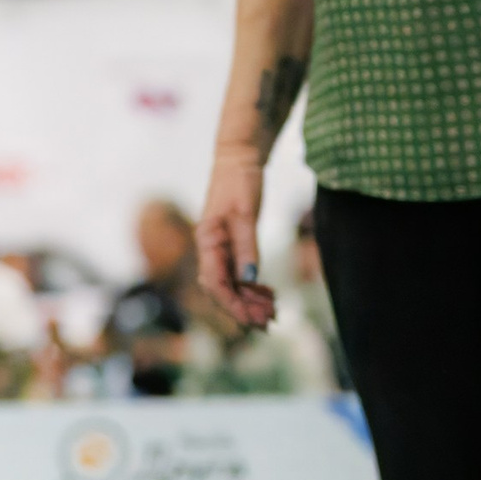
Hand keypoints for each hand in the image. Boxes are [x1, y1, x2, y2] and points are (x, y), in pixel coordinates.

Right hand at [196, 146, 276, 329]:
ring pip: (231, 282)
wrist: (239, 156)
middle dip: (243, 308)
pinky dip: (252, 285)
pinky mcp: (233, 242)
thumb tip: (249, 278)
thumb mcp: (245, 212)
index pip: (215, 283)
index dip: (232, 304)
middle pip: (222, 288)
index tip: (252, 319)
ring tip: (272, 312)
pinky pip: (239, 271)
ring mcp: (221, 246)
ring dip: (249, 300)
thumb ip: (246, 246)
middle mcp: (210, 248)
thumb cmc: (239, 180)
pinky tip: (267, 293)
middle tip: (269, 323)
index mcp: (207, 241)